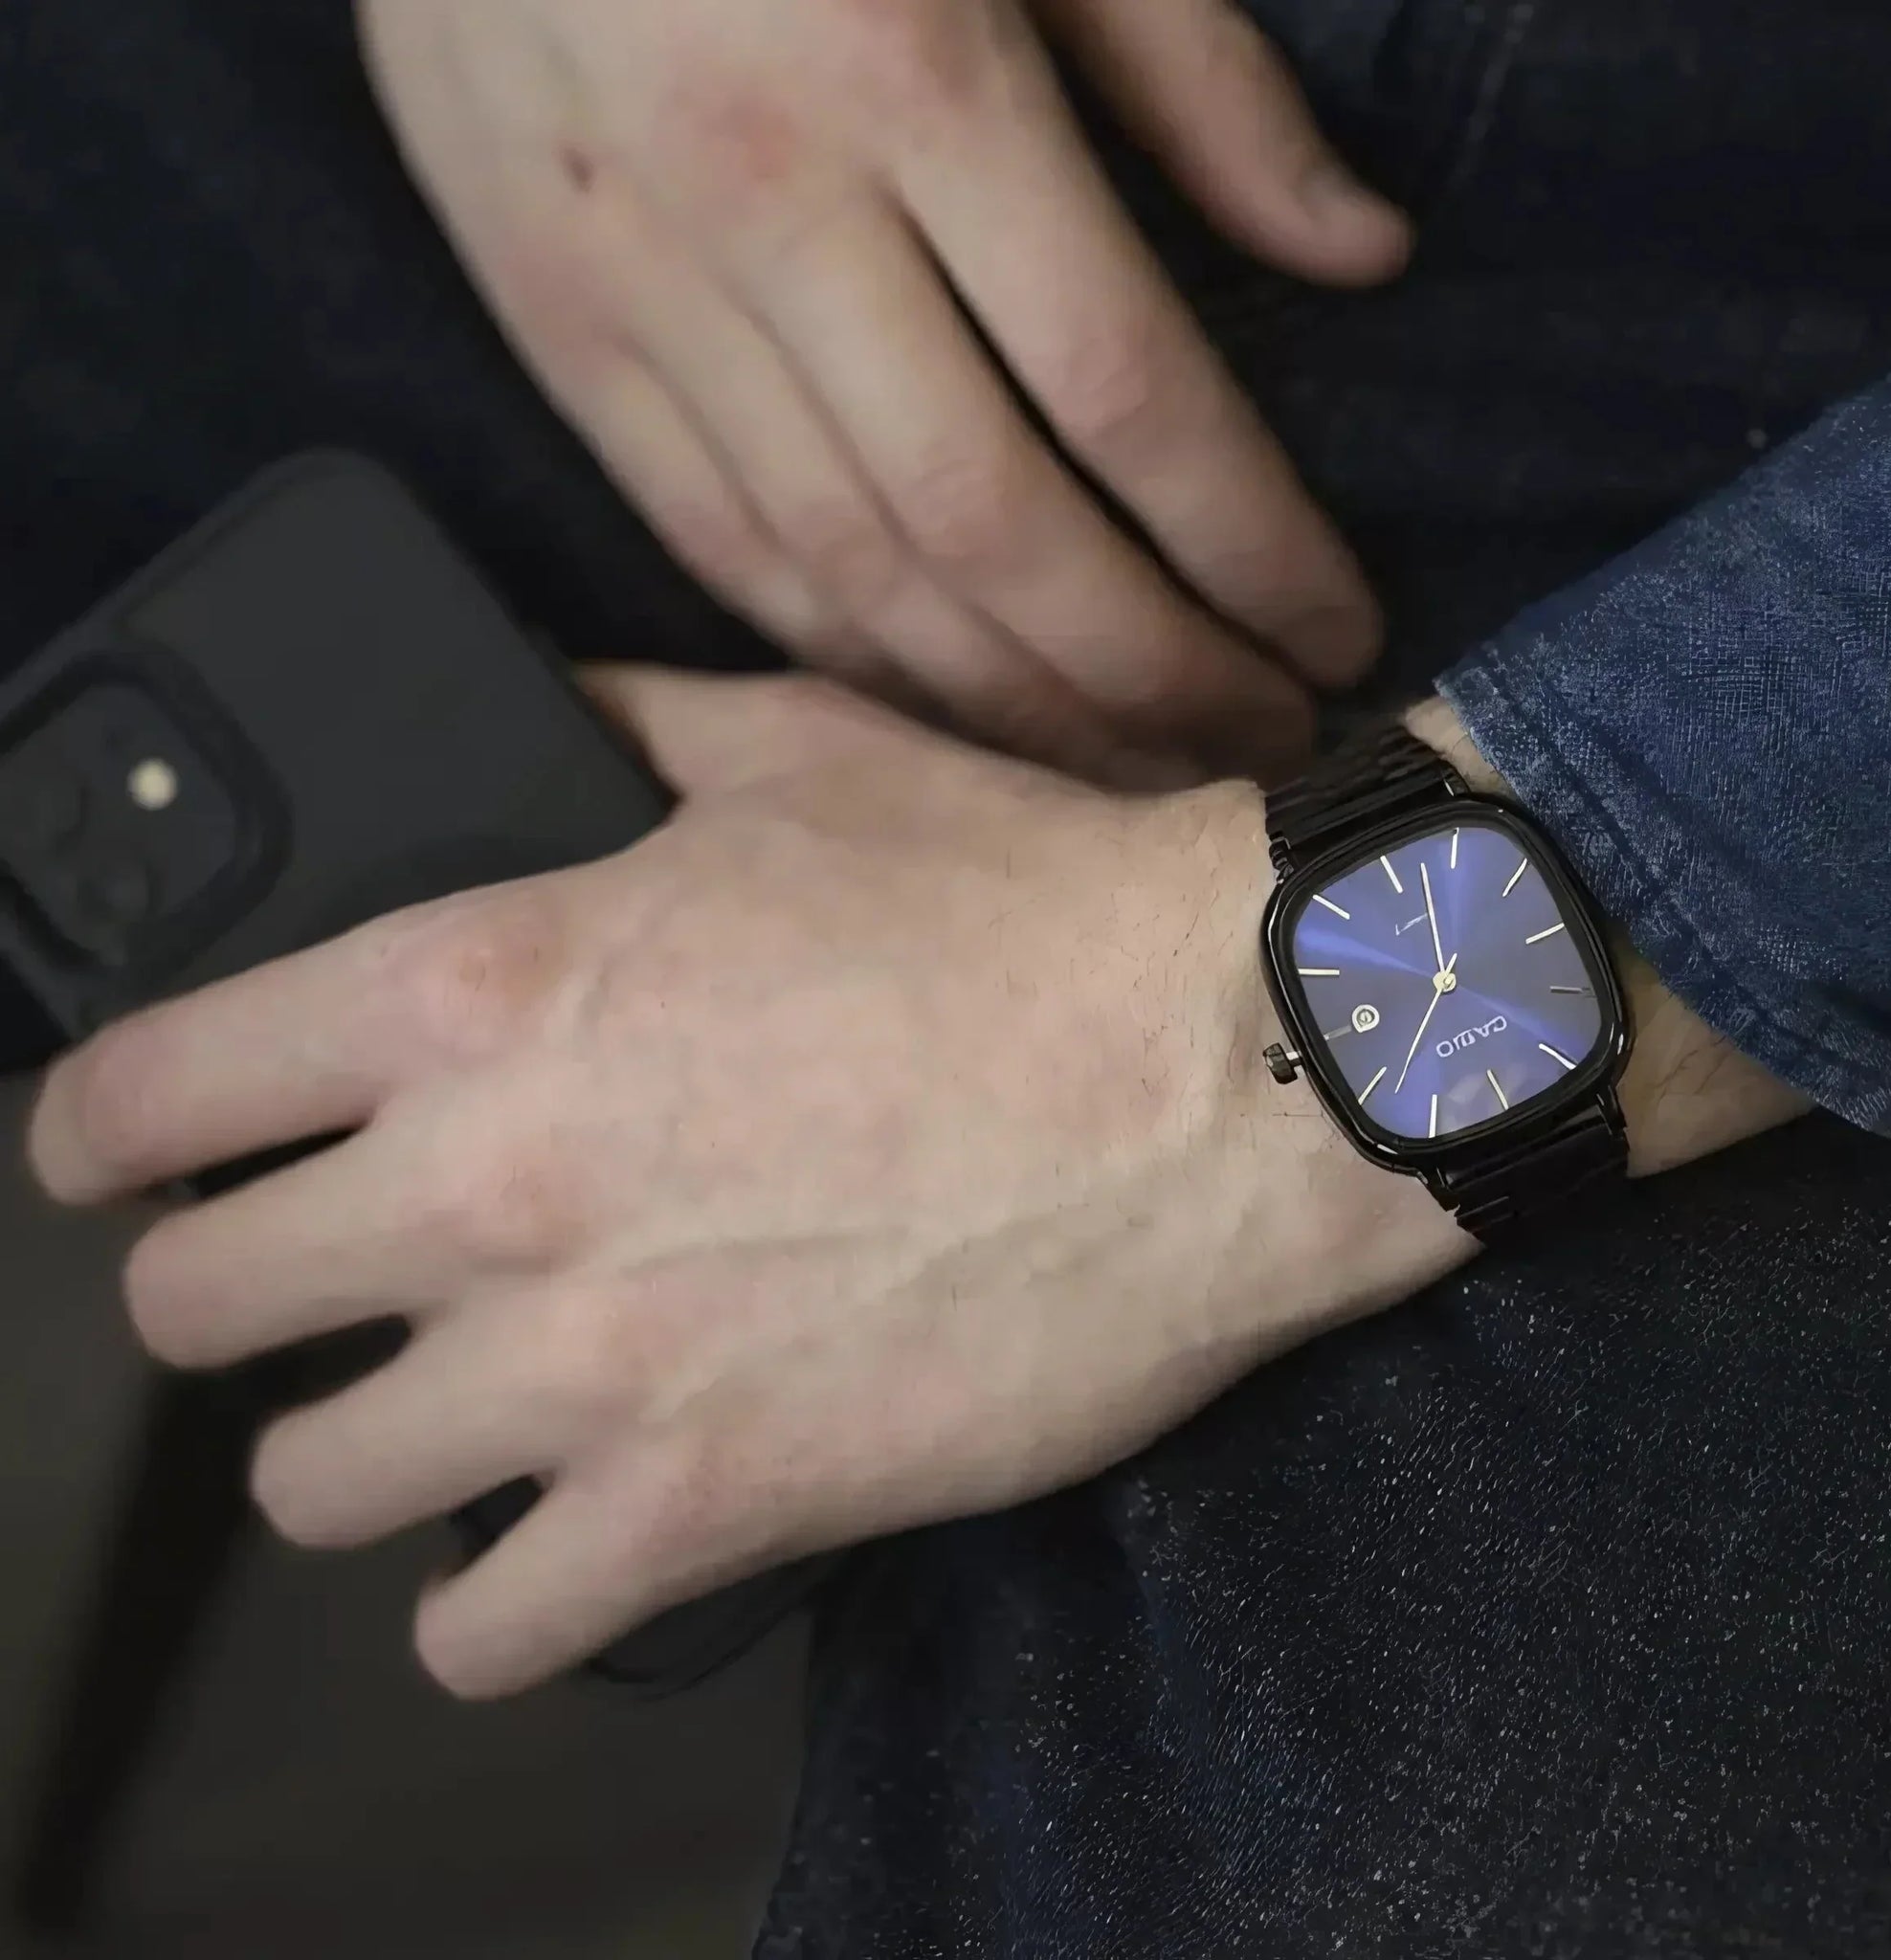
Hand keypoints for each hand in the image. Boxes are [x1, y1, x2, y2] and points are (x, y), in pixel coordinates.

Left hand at [26, 683, 1804, 1697]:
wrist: (1225, 1060)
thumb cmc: (1021, 896)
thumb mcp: (801, 754)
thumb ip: (617, 723)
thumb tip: (528, 707)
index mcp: (485, 985)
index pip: (151, 1093)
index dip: (102, 1134)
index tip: (124, 1159)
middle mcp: (491, 1183)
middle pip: (197, 1306)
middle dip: (236, 1291)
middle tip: (323, 1282)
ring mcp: (590, 1365)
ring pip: (313, 1484)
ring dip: (360, 1451)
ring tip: (443, 1423)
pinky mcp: (711, 1503)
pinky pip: (489, 1632)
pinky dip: (497, 1605)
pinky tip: (551, 1549)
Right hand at [357, 0, 1410, 783]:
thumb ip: (1202, 81)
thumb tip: (1359, 256)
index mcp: (912, 76)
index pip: (1125, 393)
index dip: (1249, 545)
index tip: (1332, 633)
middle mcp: (772, 211)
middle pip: (992, 527)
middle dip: (1146, 672)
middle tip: (1256, 746)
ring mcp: (644, 292)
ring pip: (850, 571)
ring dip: (1006, 703)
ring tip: (1126, 767)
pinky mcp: (567, 340)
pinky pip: (717, 547)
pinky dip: (844, 652)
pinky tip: (950, 710)